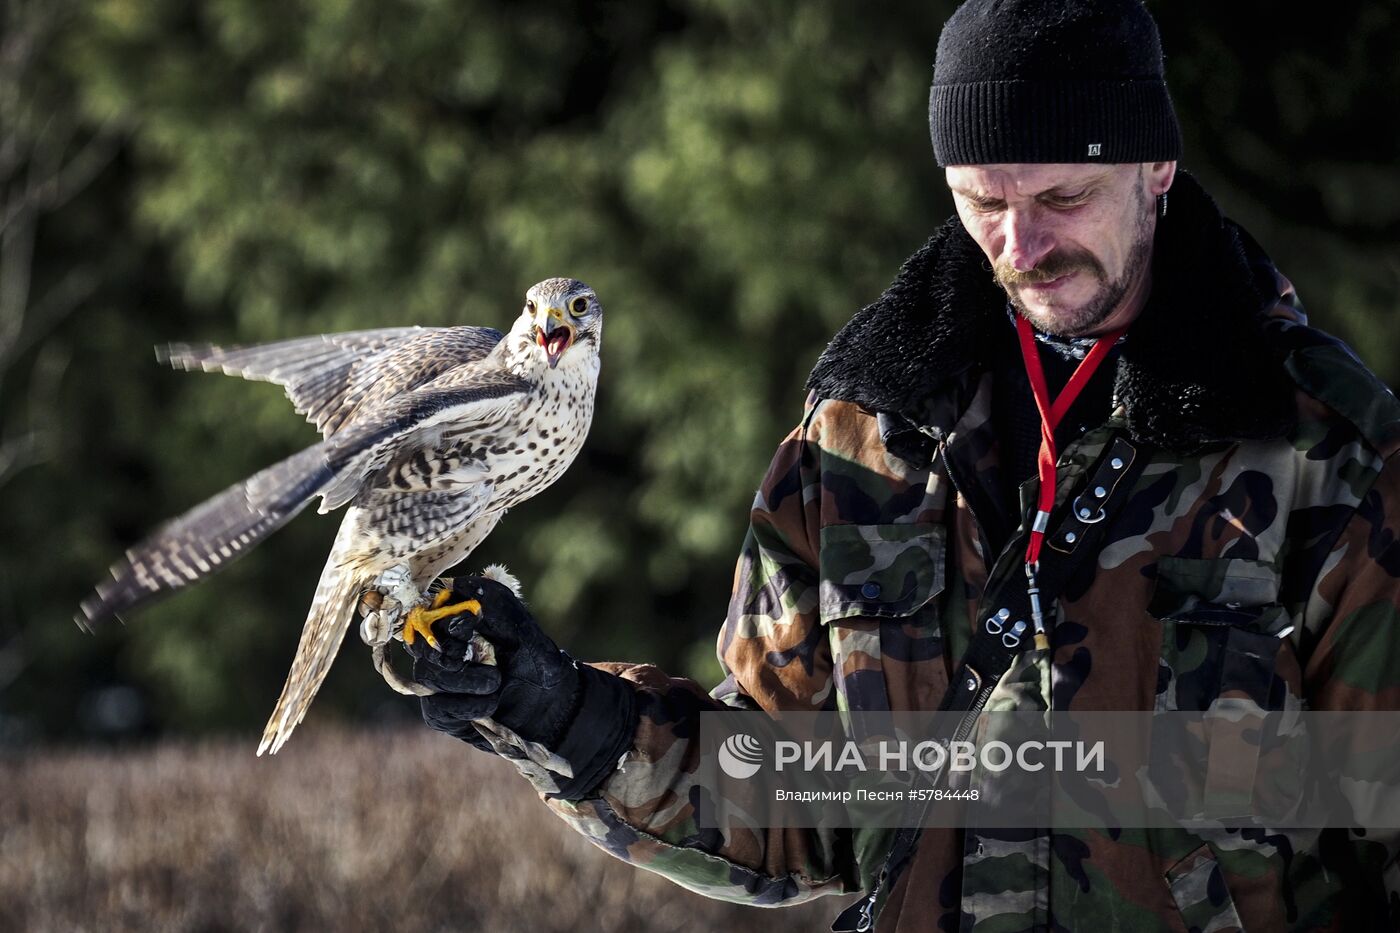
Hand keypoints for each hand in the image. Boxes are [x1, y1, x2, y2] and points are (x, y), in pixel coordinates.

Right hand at [405, 575, 582, 751]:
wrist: (550, 704)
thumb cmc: (535, 660)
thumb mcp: (520, 628)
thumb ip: (494, 603)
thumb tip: (458, 584)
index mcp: (457, 622)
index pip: (431, 613)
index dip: (448, 621)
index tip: (472, 627)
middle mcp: (441, 648)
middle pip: (424, 645)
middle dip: (453, 654)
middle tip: (486, 659)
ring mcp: (436, 680)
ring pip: (429, 675)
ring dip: (466, 680)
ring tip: (496, 681)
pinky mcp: (439, 711)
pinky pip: (438, 706)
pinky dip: (467, 705)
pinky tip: (490, 703)